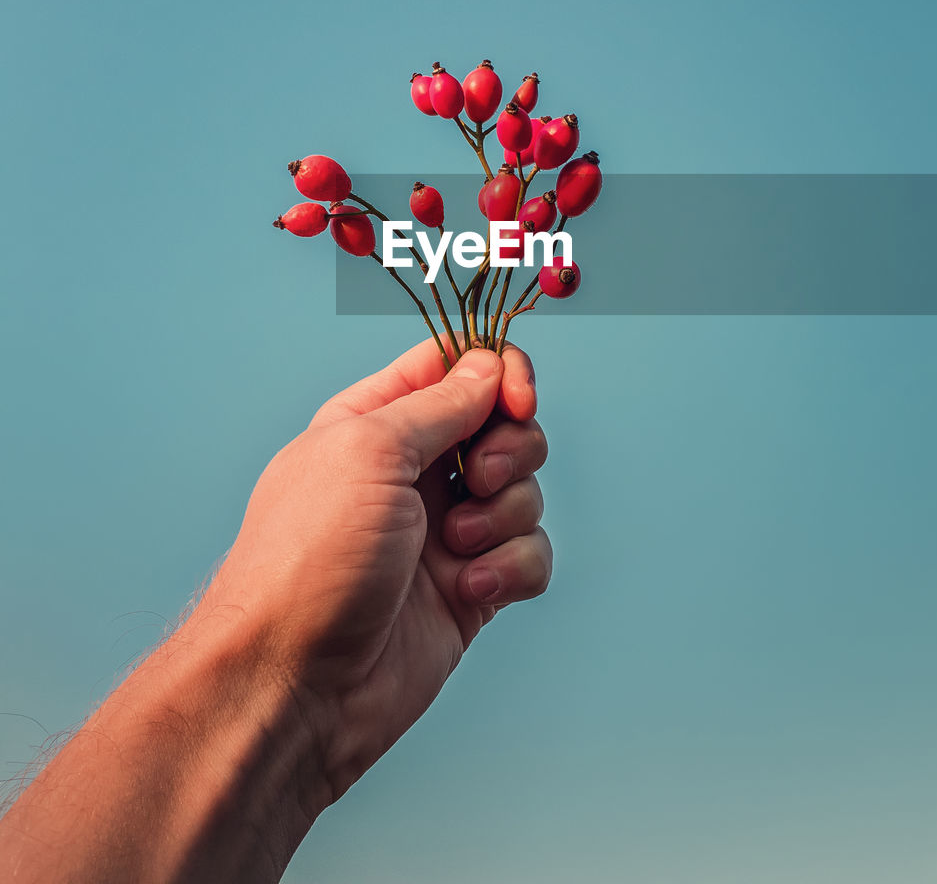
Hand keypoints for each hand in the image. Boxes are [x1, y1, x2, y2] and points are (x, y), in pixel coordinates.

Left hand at [200, 340, 551, 802]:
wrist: (294, 684)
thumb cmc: (308, 561)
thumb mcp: (369, 451)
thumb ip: (441, 402)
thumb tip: (489, 364)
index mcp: (376, 422)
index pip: (456, 365)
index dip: (499, 372)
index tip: (517, 399)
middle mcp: (412, 472)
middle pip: (505, 426)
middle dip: (509, 450)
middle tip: (475, 479)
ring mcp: (443, 531)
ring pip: (523, 492)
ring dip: (503, 516)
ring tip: (455, 549)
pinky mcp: (469, 588)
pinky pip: (529, 555)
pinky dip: (512, 568)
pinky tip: (471, 590)